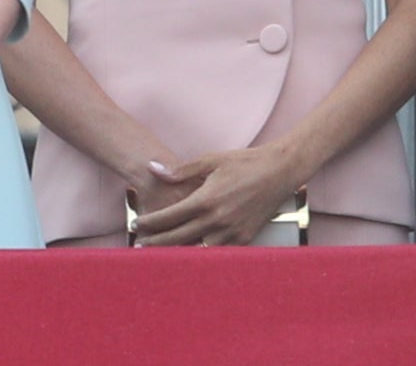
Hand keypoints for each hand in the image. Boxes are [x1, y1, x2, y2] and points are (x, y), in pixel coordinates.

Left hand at [129, 146, 299, 246]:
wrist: (280, 172)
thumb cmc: (244, 162)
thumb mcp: (211, 160)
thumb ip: (181, 170)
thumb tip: (153, 169)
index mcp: (206, 200)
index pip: (170, 217)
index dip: (150, 223)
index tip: (135, 225)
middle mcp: (218, 220)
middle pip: (179, 238)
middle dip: (156, 244)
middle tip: (138, 246)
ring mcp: (232, 232)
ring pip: (197, 251)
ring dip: (178, 253)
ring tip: (159, 254)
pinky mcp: (244, 239)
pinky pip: (218, 253)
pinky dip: (202, 255)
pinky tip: (190, 255)